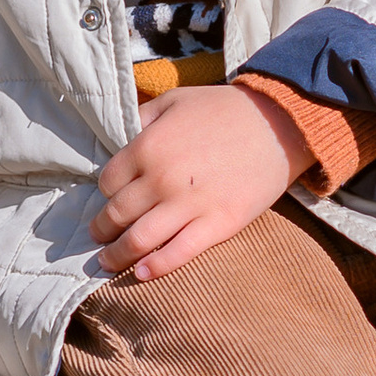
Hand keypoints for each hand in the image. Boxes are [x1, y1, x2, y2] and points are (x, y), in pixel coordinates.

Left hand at [92, 81, 311, 283]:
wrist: (277, 123)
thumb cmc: (223, 109)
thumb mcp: (174, 101)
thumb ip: (142, 120)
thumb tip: (119, 140)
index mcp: (147, 147)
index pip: (108, 182)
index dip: (106, 193)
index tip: (110, 200)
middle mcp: (161, 179)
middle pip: (117, 215)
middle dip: (101, 230)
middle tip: (97, 237)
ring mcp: (190, 205)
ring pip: (139, 240)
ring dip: (116, 255)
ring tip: (107, 262)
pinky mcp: (218, 225)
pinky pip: (178, 254)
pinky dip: (155, 268)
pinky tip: (141, 274)